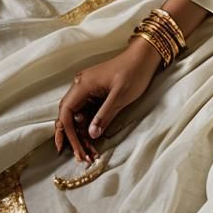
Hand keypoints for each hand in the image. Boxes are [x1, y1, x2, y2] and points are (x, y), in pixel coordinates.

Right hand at [54, 38, 162, 161]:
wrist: (145, 56)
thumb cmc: (134, 72)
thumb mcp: (120, 96)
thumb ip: (104, 115)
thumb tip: (91, 135)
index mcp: (82, 85)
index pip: (67, 113)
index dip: (67, 133)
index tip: (74, 149)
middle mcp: (81, 86)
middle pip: (68, 116)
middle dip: (72, 137)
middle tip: (79, 156)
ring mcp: (88, 89)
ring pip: (78, 116)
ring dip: (81, 134)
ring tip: (88, 153)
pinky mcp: (96, 93)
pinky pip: (88, 112)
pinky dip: (90, 126)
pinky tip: (94, 140)